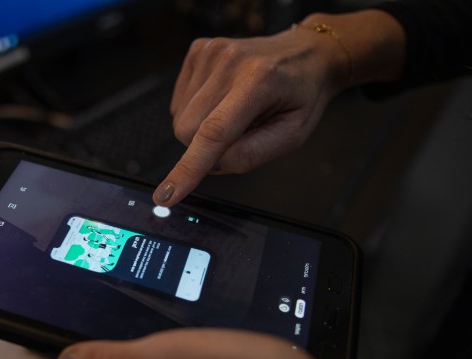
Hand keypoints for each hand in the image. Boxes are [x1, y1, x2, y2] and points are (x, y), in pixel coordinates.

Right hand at [153, 28, 346, 206]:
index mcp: (260, 81)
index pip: (214, 132)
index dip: (188, 168)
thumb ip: (251, 155)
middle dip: (205, 146)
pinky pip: (179, 101)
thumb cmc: (300, 96)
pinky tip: (221, 99)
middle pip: (188, 130)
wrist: (305, 54)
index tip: (166, 195)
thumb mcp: (291, 135)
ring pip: (180, 118)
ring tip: (235, 111)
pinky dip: (197, 110)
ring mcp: (211, 51)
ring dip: (202, 128)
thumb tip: (210, 166)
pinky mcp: (198, 50)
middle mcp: (231, 62)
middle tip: (238, 133)